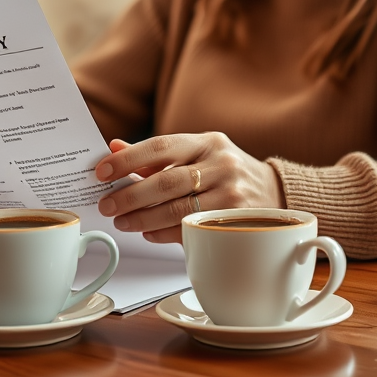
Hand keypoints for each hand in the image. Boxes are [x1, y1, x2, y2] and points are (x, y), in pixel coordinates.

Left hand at [95, 132, 284, 243]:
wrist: (274, 193)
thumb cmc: (225, 171)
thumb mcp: (196, 153)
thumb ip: (156, 154)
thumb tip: (114, 147)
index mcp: (207, 142)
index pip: (161, 146)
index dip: (128, 160)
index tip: (102, 171)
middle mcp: (222, 165)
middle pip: (167, 182)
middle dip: (131, 196)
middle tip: (107, 205)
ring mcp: (232, 194)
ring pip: (178, 210)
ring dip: (144, 219)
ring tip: (123, 222)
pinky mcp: (236, 222)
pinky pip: (192, 230)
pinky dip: (165, 234)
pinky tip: (148, 233)